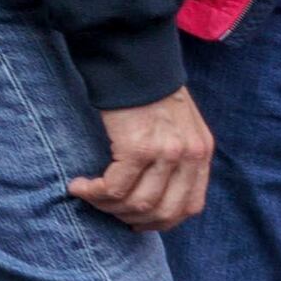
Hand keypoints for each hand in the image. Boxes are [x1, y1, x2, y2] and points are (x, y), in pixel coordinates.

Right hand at [68, 90, 213, 229]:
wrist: (132, 59)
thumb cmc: (147, 90)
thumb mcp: (178, 125)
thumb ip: (177, 155)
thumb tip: (156, 187)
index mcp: (201, 152)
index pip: (190, 206)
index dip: (162, 221)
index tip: (137, 221)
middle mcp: (189, 156)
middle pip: (164, 211)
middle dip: (132, 218)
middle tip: (108, 210)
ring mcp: (166, 153)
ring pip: (138, 203)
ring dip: (108, 207)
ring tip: (88, 195)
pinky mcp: (137, 147)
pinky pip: (114, 187)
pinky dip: (94, 193)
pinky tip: (79, 186)